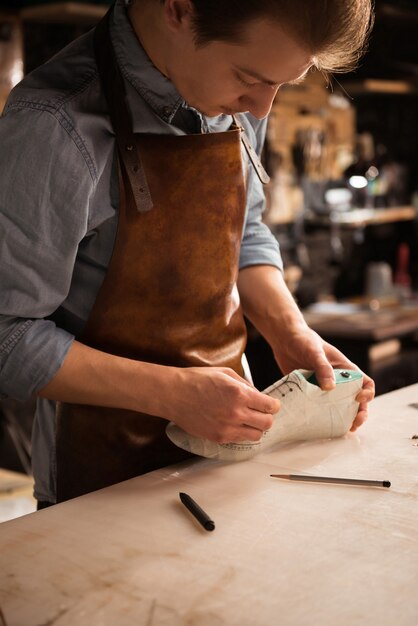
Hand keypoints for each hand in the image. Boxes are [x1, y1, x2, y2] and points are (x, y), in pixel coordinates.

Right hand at [162, 366, 279, 442]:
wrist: (174, 394)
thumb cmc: (197, 380)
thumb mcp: (225, 373)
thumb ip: (245, 384)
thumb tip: (257, 394)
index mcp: (239, 394)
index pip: (270, 406)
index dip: (273, 405)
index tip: (272, 404)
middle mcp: (236, 413)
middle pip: (267, 424)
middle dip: (267, 417)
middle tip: (261, 412)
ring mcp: (227, 428)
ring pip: (255, 435)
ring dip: (255, 427)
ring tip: (248, 420)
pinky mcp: (218, 437)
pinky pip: (239, 439)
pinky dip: (240, 432)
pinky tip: (233, 423)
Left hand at [272, 325, 374, 430]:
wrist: (284, 340)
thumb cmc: (303, 340)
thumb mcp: (314, 352)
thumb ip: (322, 368)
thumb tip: (330, 388)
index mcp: (345, 369)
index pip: (365, 383)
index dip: (367, 393)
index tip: (359, 399)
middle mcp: (338, 380)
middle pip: (356, 400)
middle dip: (358, 413)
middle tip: (353, 424)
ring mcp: (325, 388)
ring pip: (339, 406)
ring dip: (343, 418)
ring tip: (341, 430)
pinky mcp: (311, 393)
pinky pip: (320, 407)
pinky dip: (323, 416)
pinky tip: (320, 425)